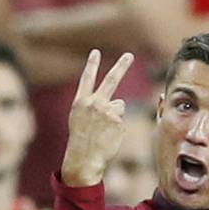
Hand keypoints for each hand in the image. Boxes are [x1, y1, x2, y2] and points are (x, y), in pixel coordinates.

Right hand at [62, 49, 135, 187]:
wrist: (84, 157)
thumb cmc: (81, 140)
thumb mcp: (79, 118)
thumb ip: (92, 105)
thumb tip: (116, 101)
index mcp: (81, 101)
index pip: (87, 78)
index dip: (91, 65)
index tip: (95, 52)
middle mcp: (94, 103)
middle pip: (111, 80)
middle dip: (121, 66)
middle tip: (129, 55)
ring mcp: (107, 111)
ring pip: (119, 106)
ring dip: (115, 115)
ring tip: (104, 130)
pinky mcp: (118, 121)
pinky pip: (122, 119)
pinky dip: (118, 127)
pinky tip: (109, 135)